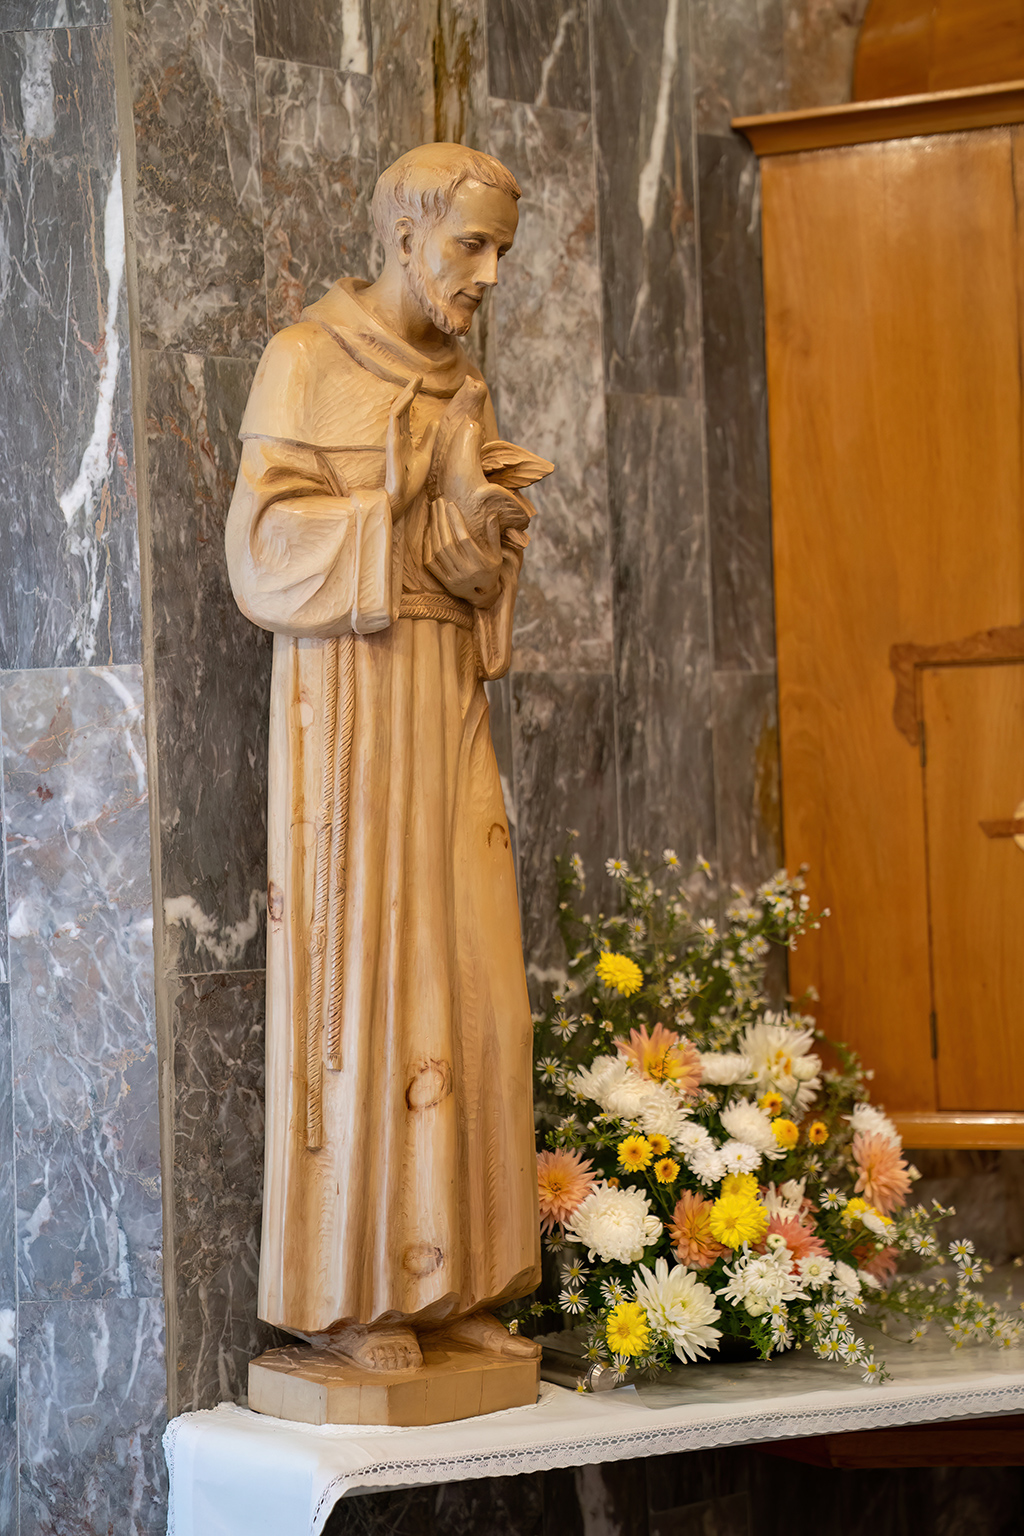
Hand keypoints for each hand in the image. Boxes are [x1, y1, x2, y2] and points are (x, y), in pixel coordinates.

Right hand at [385, 376, 437, 518]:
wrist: (403, 497)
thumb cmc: (411, 480)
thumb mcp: (425, 454)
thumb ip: (428, 438)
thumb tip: (434, 421)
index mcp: (405, 438)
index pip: (408, 413)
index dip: (413, 397)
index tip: (421, 382)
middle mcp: (397, 435)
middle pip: (402, 408)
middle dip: (410, 391)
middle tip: (418, 376)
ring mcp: (393, 438)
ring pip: (397, 410)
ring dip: (405, 395)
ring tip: (415, 382)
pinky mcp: (392, 443)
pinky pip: (394, 420)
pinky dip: (400, 407)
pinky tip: (408, 396)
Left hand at [423, 497, 502, 605]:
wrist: (482, 598)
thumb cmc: (490, 571)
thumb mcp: (497, 554)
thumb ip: (494, 535)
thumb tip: (492, 515)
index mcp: (479, 564)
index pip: (464, 538)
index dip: (456, 521)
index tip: (451, 505)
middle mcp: (465, 572)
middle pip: (448, 542)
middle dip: (442, 520)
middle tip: (438, 503)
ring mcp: (453, 578)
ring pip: (438, 551)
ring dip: (434, 530)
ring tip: (433, 512)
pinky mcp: (444, 582)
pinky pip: (431, 562)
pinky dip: (428, 546)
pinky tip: (429, 531)